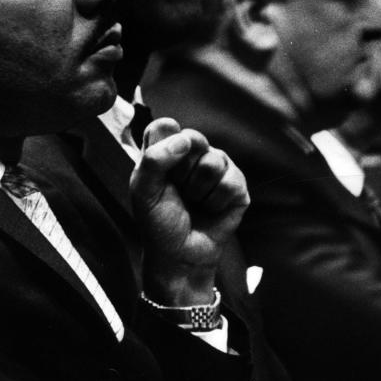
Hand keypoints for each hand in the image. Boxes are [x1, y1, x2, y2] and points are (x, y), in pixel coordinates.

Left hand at [130, 117, 248, 305]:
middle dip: (181, 170)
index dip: (163, 145)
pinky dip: (215, 202)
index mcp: (166, 150)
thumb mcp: (144, 190)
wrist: (180, 255)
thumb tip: (185, 140)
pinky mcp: (237, 186)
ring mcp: (217, 167)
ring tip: (193, 202)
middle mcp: (192, 154)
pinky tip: (210, 209)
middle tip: (177, 190)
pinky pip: (231, 181)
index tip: (158, 168)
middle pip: (193, 138)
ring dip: (198, 189)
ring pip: (214, 160)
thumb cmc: (158, 221)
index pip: (165, 125)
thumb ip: (155, 160)